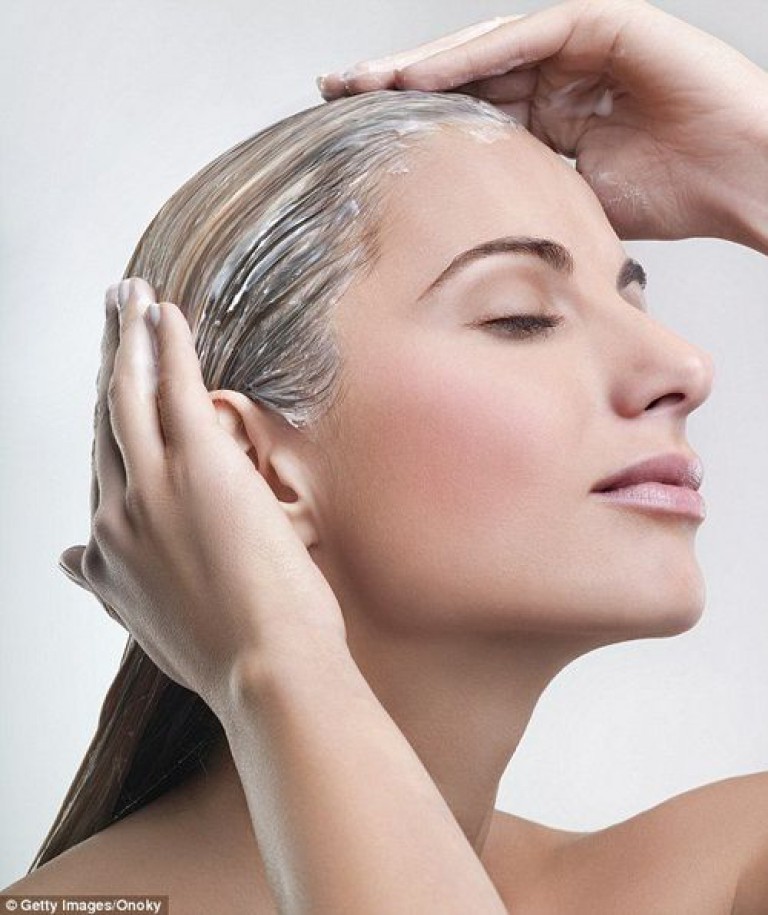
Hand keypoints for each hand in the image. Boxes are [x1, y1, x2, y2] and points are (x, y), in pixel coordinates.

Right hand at [58, 279, 347, 714]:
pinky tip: (164, 313)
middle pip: (106, 420)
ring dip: (128, 338)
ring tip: (129, 297)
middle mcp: (116, 511)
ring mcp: (153, 484)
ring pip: (128, 394)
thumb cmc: (224, 653)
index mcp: (109, 548)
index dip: (107, 420)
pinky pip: (173, 386)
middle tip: (110, 317)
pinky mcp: (198, 462)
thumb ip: (106, 584)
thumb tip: (71, 558)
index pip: (102, 466)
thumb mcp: (145, 622)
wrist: (266, 672)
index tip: (111, 387)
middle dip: (107, 362)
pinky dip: (164, 344)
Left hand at [317, 0, 767, 243]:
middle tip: (334, 96)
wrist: (740, 178)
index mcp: (546, 118)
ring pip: (482, 51)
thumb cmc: (671, 198)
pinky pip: (524, 38)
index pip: (466, 115)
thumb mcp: (571, 205)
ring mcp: (576, 45)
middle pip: (461, 77)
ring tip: (362, 84)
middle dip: (397, 87)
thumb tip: (469, 242)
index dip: (413, 126)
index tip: (355, 142)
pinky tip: (421, 77)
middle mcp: (553, 76)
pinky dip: (472, 57)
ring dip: (420, 67)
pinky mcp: (601, 23)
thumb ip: (523, 200)